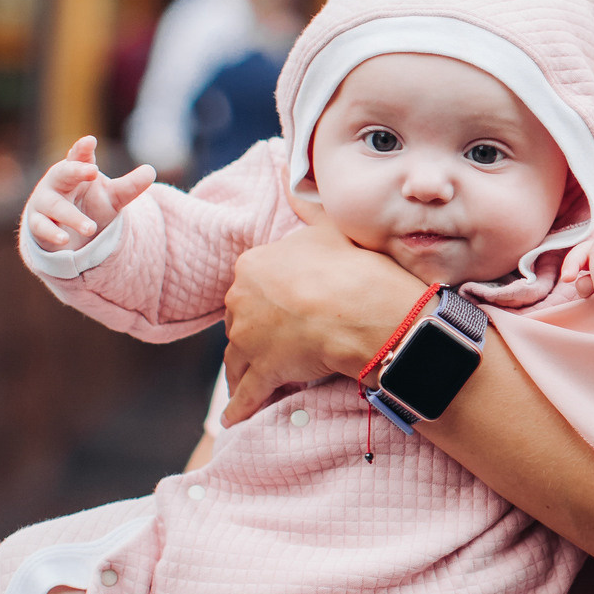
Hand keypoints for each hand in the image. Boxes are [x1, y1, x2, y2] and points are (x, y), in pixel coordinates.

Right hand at [26, 136, 153, 251]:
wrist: (68, 232)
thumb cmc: (90, 205)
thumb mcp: (113, 197)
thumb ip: (130, 186)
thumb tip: (151, 171)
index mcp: (75, 169)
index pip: (79, 156)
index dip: (83, 149)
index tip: (91, 141)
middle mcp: (57, 182)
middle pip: (63, 173)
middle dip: (76, 170)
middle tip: (93, 170)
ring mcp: (44, 202)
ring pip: (56, 206)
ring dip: (72, 217)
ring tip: (91, 228)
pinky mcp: (37, 223)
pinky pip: (42, 227)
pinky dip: (52, 233)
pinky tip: (63, 239)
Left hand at [221, 223, 422, 423]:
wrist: (360, 309)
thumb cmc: (350, 266)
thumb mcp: (327, 227)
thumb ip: (305, 205)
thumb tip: (289, 172)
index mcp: (251, 265)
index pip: (251, 287)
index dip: (270, 300)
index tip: (288, 309)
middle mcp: (240, 300)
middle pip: (242, 321)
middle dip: (258, 334)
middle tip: (283, 344)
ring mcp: (248, 339)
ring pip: (240, 358)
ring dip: (248, 370)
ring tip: (263, 380)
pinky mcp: (261, 371)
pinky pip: (246, 395)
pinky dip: (240, 408)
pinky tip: (233, 421)